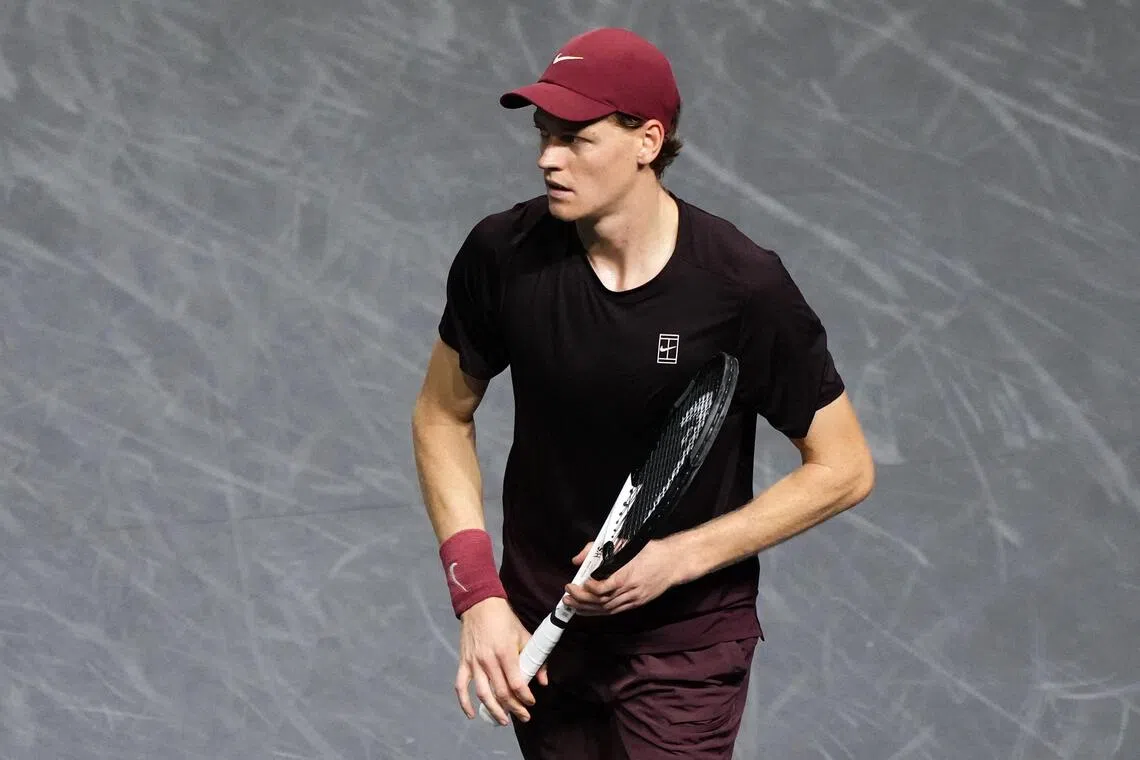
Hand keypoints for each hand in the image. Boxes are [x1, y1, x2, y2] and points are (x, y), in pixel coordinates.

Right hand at [455, 597, 548, 725]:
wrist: (480, 605)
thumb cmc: (504, 620)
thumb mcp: (524, 635)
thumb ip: (536, 658)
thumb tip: (543, 681)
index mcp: (506, 652)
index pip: (516, 683)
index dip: (525, 697)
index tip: (531, 703)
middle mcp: (489, 660)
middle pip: (501, 692)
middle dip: (514, 708)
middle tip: (524, 716)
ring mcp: (474, 662)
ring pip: (483, 694)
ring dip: (494, 710)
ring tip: (504, 720)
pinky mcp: (464, 662)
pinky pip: (461, 687)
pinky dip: (464, 703)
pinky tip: (472, 715)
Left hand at [562, 538, 689, 615]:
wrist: (672, 562)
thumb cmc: (648, 550)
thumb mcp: (623, 543)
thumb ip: (596, 550)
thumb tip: (578, 559)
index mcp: (627, 573)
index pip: (604, 588)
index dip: (588, 589)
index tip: (576, 583)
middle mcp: (630, 589)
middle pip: (602, 601)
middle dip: (581, 601)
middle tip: (567, 597)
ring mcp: (634, 599)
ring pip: (607, 609)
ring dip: (587, 609)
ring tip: (572, 606)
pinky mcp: (636, 603)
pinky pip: (615, 611)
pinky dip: (599, 612)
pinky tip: (588, 611)